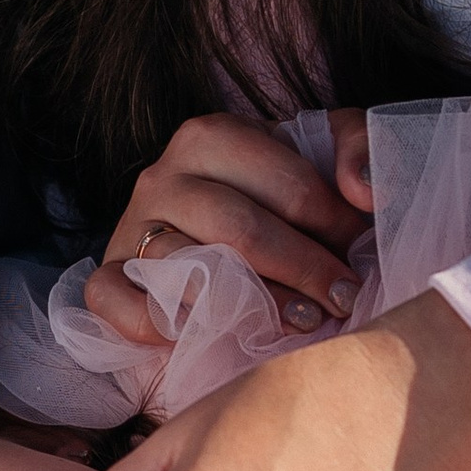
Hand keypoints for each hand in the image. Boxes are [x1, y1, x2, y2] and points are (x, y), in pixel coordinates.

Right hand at [88, 111, 371, 345]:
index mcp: (212, 136)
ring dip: (249, 306)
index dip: (337, 226)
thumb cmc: (273, 198)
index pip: (288, 185)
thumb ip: (356, 146)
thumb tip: (364, 191)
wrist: (211, 237)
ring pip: (184, 268)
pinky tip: (198, 334)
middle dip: (305, 270)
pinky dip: (151, 322)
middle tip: (344, 299)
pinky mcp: (105, 278)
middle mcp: (163, 176)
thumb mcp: (319, 154)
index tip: (363, 252)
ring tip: (300, 323)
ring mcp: (129, 228)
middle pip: (240, 228)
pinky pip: (113, 299)